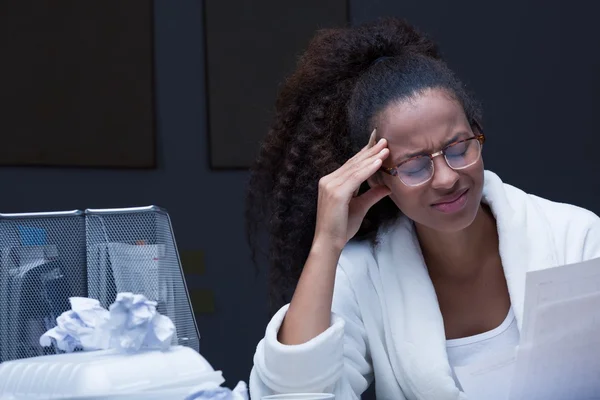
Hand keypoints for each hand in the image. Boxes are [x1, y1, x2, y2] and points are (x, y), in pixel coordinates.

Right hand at [314, 134, 390, 249]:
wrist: (329, 243)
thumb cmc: (341, 227)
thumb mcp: (360, 207)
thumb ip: (372, 195)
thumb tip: (387, 187)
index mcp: (331, 182)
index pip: (351, 165)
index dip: (365, 154)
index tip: (377, 144)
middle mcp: (328, 180)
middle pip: (353, 163)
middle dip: (370, 151)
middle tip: (384, 140)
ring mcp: (331, 186)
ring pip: (355, 168)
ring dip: (372, 157)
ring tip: (385, 148)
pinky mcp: (336, 193)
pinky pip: (355, 178)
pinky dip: (368, 169)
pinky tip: (379, 162)